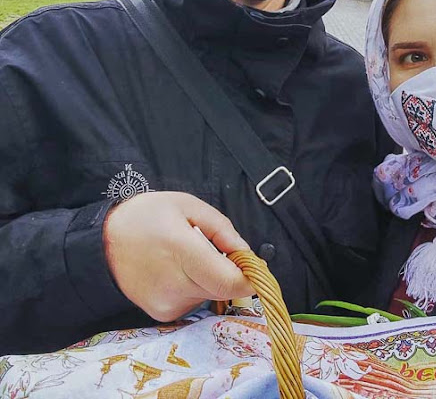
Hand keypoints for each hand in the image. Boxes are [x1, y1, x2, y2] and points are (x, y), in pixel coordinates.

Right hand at [103, 191, 253, 321]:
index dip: (249, 275)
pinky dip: (196, 285)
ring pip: (211, 294)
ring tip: (187, 255)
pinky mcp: (162, 314)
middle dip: (230, 271)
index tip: (252, 262)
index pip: (230, 281)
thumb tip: (245, 252)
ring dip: (211, 277)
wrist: (100, 243)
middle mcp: (175, 284)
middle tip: (216, 248)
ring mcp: (167, 303)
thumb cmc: (146, 217)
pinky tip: (177, 269)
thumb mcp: (187, 205)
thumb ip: (221, 228)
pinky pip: (195, 300)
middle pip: (224, 288)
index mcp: (182, 250)